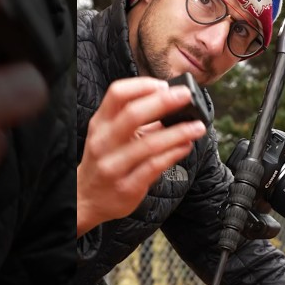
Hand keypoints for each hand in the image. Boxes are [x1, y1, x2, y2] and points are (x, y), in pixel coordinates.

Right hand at [77, 77, 206, 233]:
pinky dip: (174, 154)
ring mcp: (114, 166)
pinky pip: (154, 166)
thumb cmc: (105, 161)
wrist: (87, 199)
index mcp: (100, 124)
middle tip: (186, 96)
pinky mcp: (127, 187)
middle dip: (164, 102)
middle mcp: (104, 142)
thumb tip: (172, 103)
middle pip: (133, 114)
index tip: (163, 85)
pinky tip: (186, 146)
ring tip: (197, 127)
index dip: (142, 86)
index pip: (117, 94)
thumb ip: (136, 120)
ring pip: (149, 144)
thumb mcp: (110, 135)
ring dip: (178, 132)